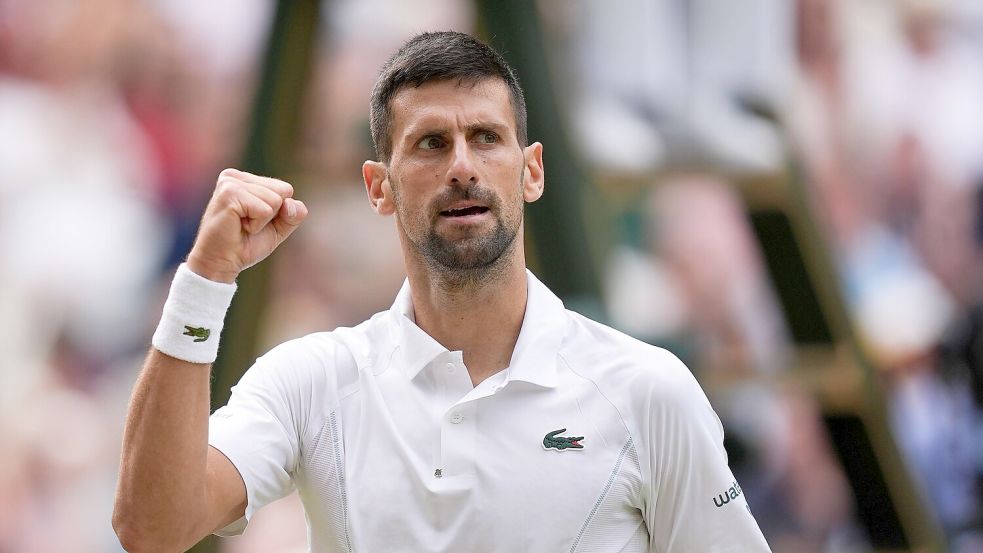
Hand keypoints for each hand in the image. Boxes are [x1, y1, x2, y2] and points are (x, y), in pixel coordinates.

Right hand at [186, 168, 307, 282]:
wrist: (221, 263)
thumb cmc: (246, 245)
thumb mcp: (278, 227)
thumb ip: (294, 214)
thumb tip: (291, 203)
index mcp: (244, 179)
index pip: (285, 189)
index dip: (278, 212)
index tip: (254, 220)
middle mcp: (234, 176)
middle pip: (283, 191)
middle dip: (271, 215)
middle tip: (246, 224)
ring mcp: (230, 183)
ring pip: (275, 200)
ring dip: (262, 221)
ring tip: (241, 225)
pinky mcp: (229, 195)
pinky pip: (265, 210)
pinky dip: (256, 225)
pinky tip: (238, 226)